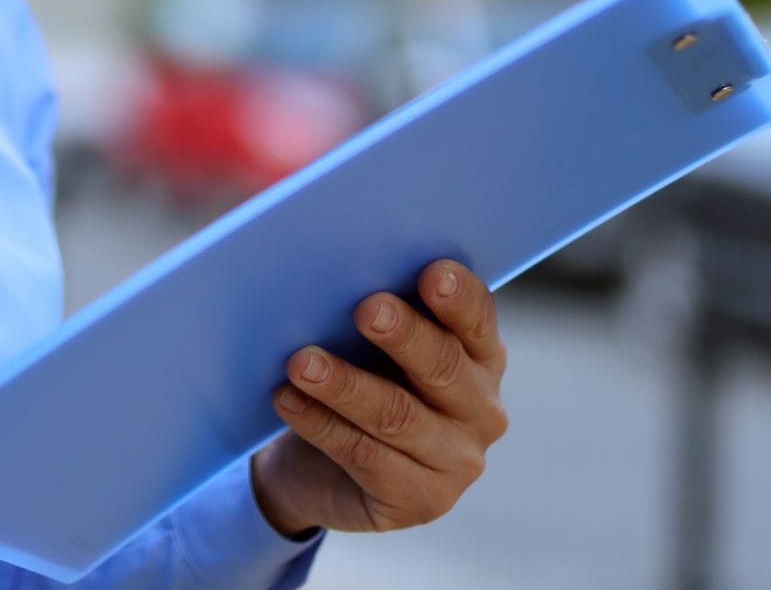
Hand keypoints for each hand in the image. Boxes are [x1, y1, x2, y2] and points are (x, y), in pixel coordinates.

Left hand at [247, 258, 507, 538]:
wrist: (319, 466)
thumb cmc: (357, 378)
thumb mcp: (373, 345)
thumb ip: (379, 313)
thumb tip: (342, 269)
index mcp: (482, 357)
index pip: (478, 320)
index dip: (459, 297)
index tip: (432, 272)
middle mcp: (482, 410)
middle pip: (444, 368)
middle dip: (404, 336)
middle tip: (366, 309)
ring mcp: (456, 463)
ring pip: (397, 416)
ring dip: (345, 386)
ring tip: (301, 362)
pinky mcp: (418, 501)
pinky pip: (365, 456)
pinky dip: (321, 424)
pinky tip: (288, 400)